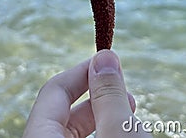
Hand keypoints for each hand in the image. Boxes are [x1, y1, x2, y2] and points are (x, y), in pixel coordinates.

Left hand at [22, 50, 149, 137]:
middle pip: (61, 113)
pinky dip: (102, 135)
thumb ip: (108, 96)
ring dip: (103, 117)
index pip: (54, 89)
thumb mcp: (117, 135)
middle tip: (126, 92)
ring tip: (131, 113)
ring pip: (70, 133)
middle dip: (98, 96)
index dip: (84, 70)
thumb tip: (104, 56)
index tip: (111, 62)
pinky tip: (124, 133)